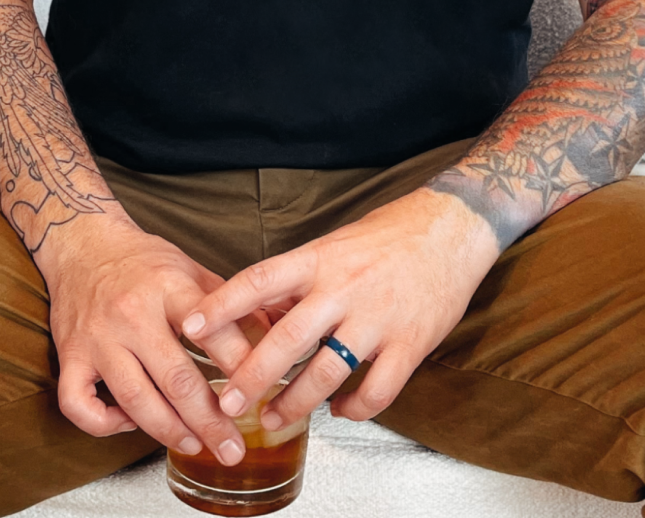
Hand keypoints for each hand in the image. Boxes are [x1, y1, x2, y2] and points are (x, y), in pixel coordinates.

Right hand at [41, 217, 259, 464]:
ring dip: (168, 430)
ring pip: (134, 398)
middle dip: (209, 420)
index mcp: (168, 287)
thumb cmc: (142, 260)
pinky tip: (129, 424)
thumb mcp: (190, 268)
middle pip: (175, 379)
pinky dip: (104, 424)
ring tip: (193, 444)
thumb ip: (229, 303)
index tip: (261, 394)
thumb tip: (273, 333)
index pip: (211, 331)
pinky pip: (79, 404)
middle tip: (232, 448)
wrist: (82, 242)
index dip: (239, 366)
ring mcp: (97, 338)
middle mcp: (131, 314)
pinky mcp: (69, 355)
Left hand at [180, 189, 497, 442]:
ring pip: (327, 373)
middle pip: (287, 340)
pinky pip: (377, 390)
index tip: (190, 329)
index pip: (259, 281)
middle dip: (252, 377)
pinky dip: (354, 409)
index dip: (221, 306)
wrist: (454, 226)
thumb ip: (301, 279)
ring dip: (296, 403)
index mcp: (319, 258)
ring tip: (275, 418)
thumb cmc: (390, 234)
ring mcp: (378, 318)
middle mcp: (344, 288)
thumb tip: (261, 313)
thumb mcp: (335, 244)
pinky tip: (340, 411)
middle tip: (226, 403)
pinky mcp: (410, 343)